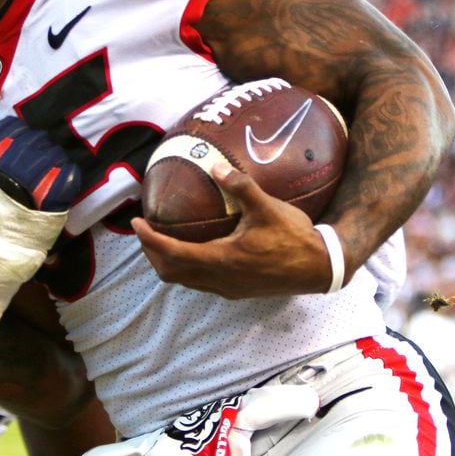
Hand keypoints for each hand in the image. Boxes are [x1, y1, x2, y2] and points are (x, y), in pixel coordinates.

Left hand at [131, 163, 333, 298]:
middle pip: (171, 272)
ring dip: (168, 263)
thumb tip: (215, 164)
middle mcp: (220, 279)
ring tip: (162, 240)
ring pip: (185, 281)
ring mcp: (228, 288)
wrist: (319, 268)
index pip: (172, 253)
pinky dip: (186, 268)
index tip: (135, 223)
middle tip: (146, 230)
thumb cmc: (294, 237)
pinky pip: (200, 283)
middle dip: (152, 253)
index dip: (149, 239)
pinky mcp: (237, 291)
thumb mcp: (268, 207)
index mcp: (222, 260)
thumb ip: (240, 186)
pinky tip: (195, 249)